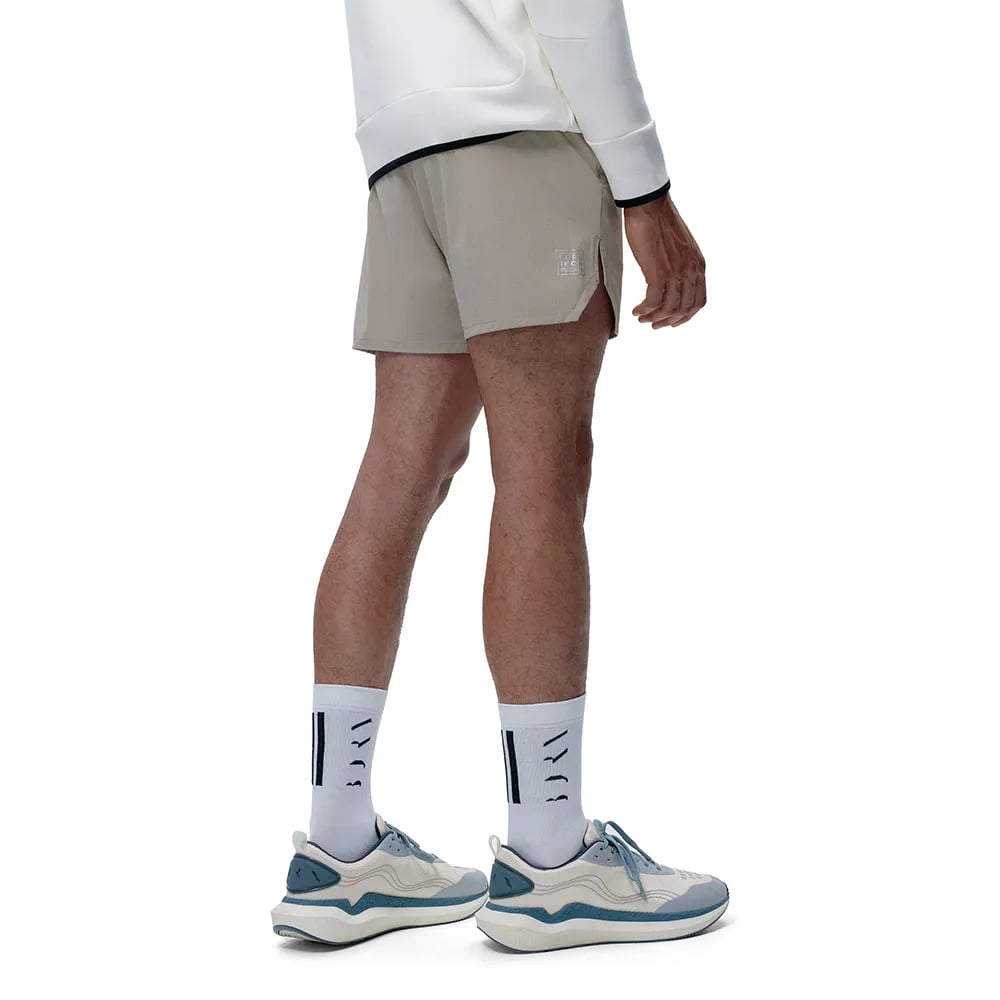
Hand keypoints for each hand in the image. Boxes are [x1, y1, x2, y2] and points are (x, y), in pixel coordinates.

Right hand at [625, 193, 706, 327]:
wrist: (650, 205)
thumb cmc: (660, 221)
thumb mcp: (681, 247)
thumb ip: (682, 264)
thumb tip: (672, 280)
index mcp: (698, 265)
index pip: (698, 301)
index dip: (685, 316)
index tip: (671, 320)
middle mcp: (691, 270)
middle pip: (684, 309)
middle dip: (668, 321)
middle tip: (654, 324)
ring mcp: (676, 272)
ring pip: (669, 308)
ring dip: (654, 317)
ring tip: (642, 318)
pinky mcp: (659, 271)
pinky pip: (653, 301)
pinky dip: (644, 309)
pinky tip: (636, 310)